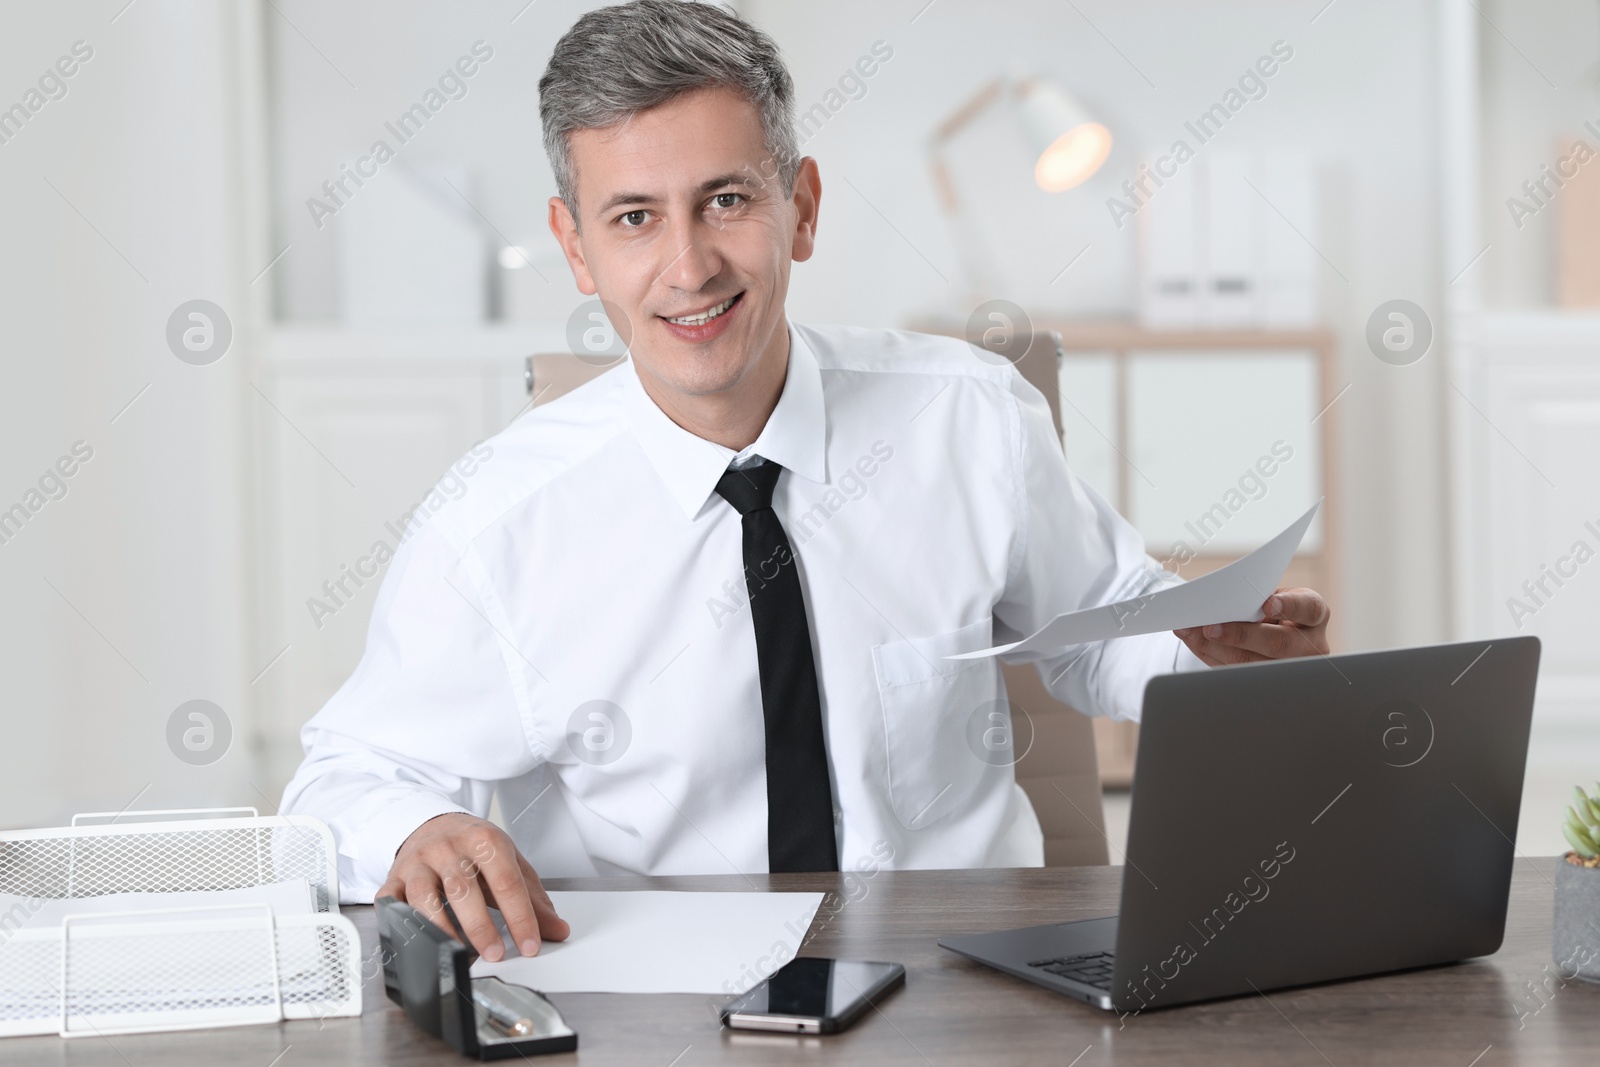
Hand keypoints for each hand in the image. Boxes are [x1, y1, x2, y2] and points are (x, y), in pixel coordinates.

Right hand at [377, 812, 568, 960]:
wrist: (435, 824)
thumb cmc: (476, 848)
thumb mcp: (511, 863)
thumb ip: (534, 899)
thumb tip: (557, 931)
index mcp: (485, 840)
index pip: (506, 882)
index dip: (520, 917)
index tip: (530, 945)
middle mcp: (449, 848)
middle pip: (463, 888)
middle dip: (480, 926)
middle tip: (495, 954)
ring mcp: (419, 862)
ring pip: (423, 895)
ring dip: (440, 927)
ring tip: (457, 951)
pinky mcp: (394, 876)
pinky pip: (390, 899)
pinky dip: (397, 919)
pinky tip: (411, 937)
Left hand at [1174, 587, 1330, 666]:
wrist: (1278, 631)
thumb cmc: (1273, 608)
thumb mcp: (1273, 597)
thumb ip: (1255, 598)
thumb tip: (1218, 601)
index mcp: (1314, 615)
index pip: (1308, 609)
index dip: (1288, 606)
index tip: (1268, 604)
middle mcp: (1311, 645)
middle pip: (1278, 643)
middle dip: (1240, 635)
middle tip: (1210, 628)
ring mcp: (1292, 668)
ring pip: (1254, 664)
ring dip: (1216, 649)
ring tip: (1191, 633)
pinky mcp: (1270, 683)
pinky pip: (1238, 673)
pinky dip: (1211, 657)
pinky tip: (1194, 643)